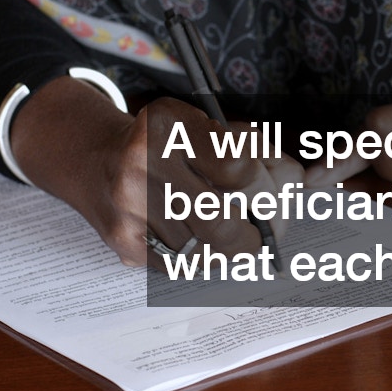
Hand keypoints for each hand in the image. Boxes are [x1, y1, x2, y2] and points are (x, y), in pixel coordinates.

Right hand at [12, 77, 302, 269]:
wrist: (93, 158)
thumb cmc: (170, 144)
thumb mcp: (210, 127)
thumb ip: (260, 150)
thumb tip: (298, 187)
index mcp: (169, 124)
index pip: (237, 168)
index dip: (266, 193)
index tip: (274, 202)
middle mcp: (142, 162)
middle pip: (221, 222)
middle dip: (254, 237)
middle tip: (265, 237)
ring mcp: (126, 204)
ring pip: (204, 250)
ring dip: (231, 251)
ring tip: (237, 238)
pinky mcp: (119, 239)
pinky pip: (180, 266)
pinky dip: (205, 261)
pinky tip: (210, 247)